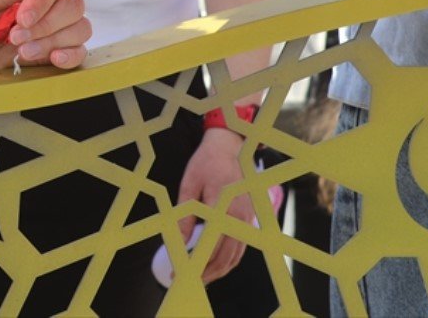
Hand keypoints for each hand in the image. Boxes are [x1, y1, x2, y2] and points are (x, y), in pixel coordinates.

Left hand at [0, 0, 88, 71]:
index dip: (42, 1)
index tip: (20, 17)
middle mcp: (54, 0)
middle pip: (73, 6)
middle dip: (45, 24)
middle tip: (16, 35)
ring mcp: (59, 26)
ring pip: (79, 29)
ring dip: (51, 42)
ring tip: (22, 50)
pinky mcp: (59, 49)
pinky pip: (79, 52)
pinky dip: (70, 56)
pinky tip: (53, 58)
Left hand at [175, 129, 254, 283]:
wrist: (229, 147)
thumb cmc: (206, 163)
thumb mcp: (189, 185)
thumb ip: (184, 216)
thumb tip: (177, 243)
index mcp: (222, 205)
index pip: (209, 244)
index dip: (196, 262)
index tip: (180, 271)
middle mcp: (240, 215)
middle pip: (226, 255)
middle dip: (208, 272)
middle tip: (188, 280)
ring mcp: (248, 218)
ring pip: (236, 255)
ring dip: (220, 270)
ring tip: (201, 278)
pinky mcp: (249, 218)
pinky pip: (241, 246)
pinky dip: (230, 260)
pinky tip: (216, 265)